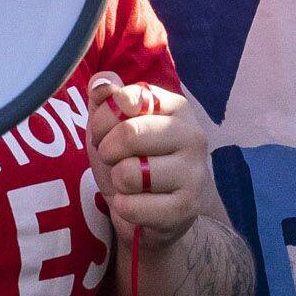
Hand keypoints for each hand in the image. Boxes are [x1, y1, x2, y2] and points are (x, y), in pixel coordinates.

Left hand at [88, 76, 208, 247]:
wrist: (157, 212)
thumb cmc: (134, 160)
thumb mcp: (113, 125)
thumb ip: (106, 98)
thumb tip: (101, 83)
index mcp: (175, 107)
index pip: (127, 99)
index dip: (102, 120)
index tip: (106, 133)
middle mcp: (192, 135)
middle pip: (129, 134)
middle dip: (107, 151)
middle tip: (115, 160)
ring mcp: (194, 173)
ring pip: (128, 173)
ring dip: (117, 182)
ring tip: (131, 183)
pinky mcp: (187, 208)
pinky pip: (132, 206)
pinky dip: (123, 207)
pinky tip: (138, 204)